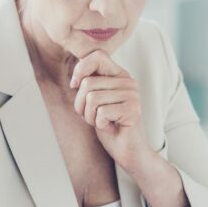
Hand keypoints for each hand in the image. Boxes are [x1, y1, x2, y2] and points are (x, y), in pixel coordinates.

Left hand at [70, 50, 150, 170]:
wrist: (128, 151)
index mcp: (119, 75)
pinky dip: (100, 124)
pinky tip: (111, 128)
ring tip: (103, 122)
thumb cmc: (110, 126)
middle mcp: (128, 81)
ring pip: (92, 98)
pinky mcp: (132, 110)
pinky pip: (101, 112)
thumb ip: (89, 85)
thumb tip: (76, 78)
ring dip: (90, 116)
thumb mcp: (95, 102)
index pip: (97, 56)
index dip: (80, 69)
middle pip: (88, 83)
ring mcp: (132, 95)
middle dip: (81, 105)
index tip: (75, 85)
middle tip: (94, 116)